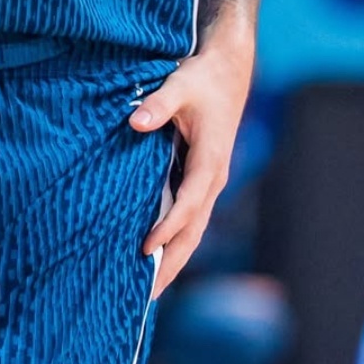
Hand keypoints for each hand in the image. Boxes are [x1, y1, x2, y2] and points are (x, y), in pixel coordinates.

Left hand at [128, 42, 252, 297]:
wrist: (228, 68)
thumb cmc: (203, 77)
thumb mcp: (180, 84)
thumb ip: (158, 104)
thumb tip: (135, 122)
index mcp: (211, 161)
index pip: (188, 205)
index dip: (168, 228)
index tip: (145, 249)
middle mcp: (214, 178)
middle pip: (194, 230)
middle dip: (173, 262)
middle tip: (147, 295)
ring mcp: (211, 180)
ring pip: (194, 228)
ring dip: (175, 257)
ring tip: (151, 288)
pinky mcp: (203, 177)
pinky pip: (191, 215)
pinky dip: (176, 238)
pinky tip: (158, 251)